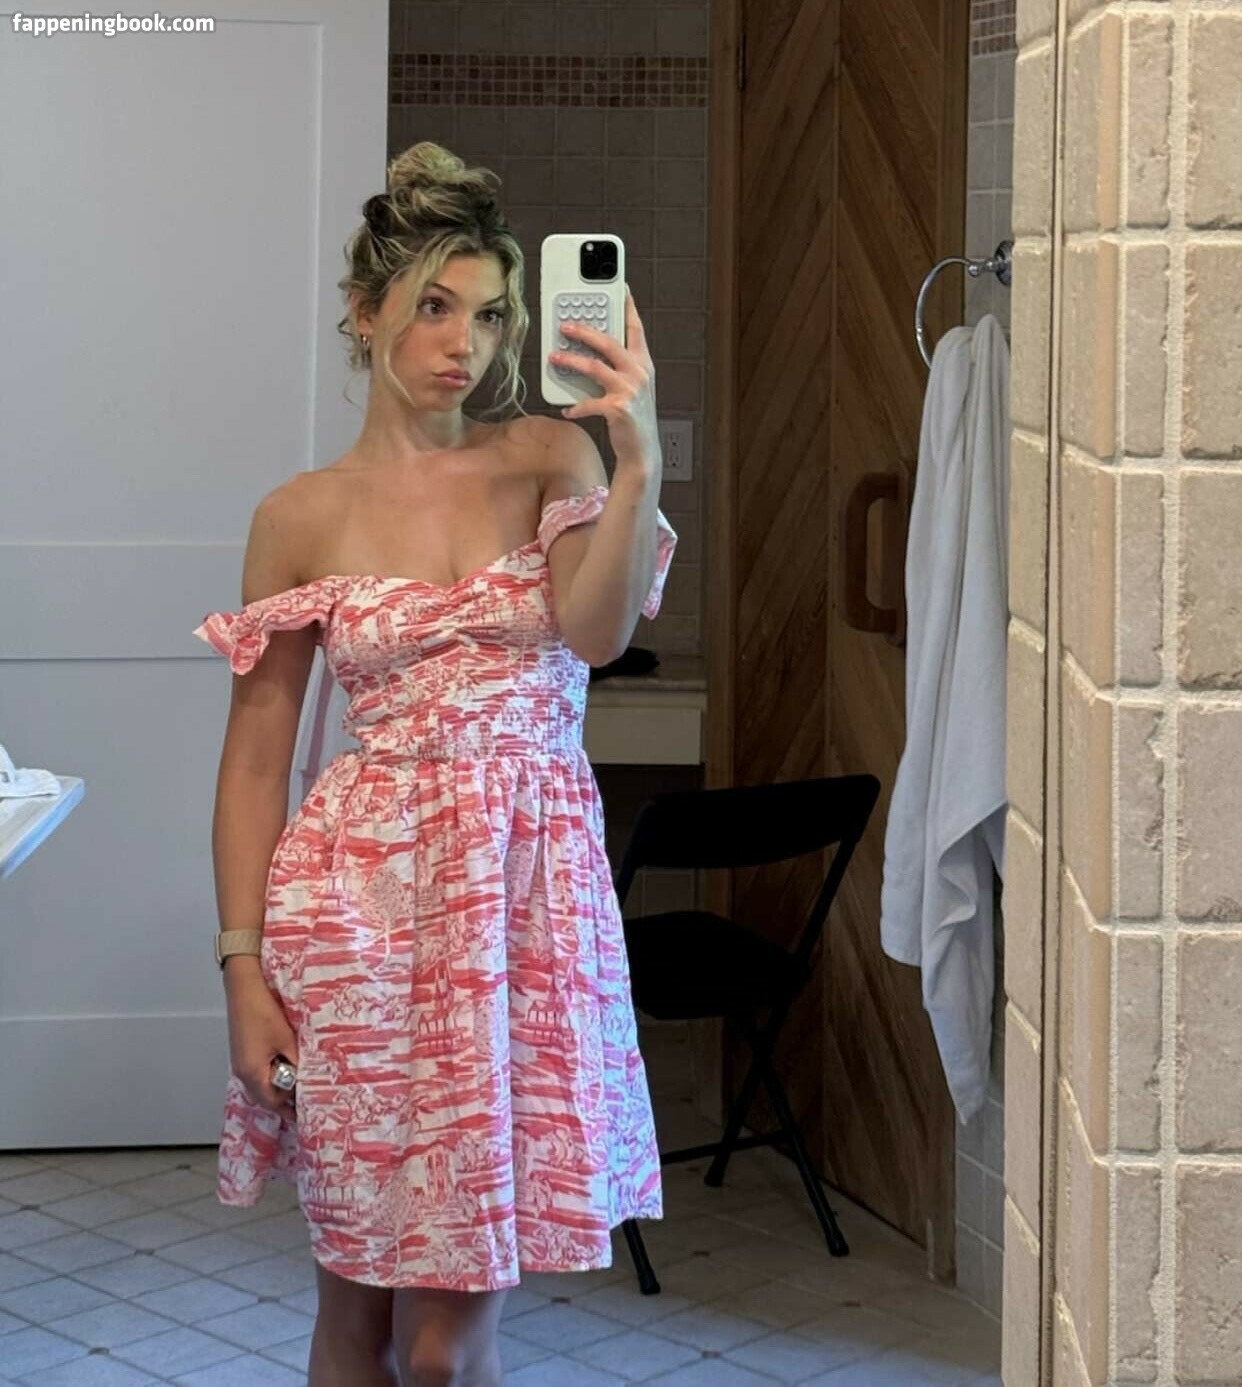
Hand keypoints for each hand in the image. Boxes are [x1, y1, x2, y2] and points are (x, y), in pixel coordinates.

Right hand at [225, 964, 298, 1112]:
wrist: (245, 987)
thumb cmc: (264, 1012)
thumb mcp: (287, 1040)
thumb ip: (295, 1063)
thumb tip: (304, 1079)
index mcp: (252, 1072)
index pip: (271, 1102)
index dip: (289, 1109)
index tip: (305, 1112)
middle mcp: (242, 1071)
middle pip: (264, 1095)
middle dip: (284, 1100)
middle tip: (305, 1099)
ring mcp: (240, 1061)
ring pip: (260, 1083)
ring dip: (278, 1086)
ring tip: (300, 1083)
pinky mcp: (243, 1050)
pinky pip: (258, 1070)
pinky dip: (272, 1074)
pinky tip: (287, 1065)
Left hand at [552, 287, 660, 479]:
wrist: (643, 450)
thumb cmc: (633, 417)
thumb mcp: (632, 387)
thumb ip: (617, 367)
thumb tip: (588, 350)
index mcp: (643, 363)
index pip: (635, 328)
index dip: (627, 306)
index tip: (619, 287)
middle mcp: (639, 373)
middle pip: (609, 342)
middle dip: (584, 330)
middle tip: (564, 325)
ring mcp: (630, 390)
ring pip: (594, 367)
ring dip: (571, 361)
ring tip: (554, 358)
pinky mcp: (618, 409)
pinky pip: (589, 403)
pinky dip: (576, 407)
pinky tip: (566, 409)